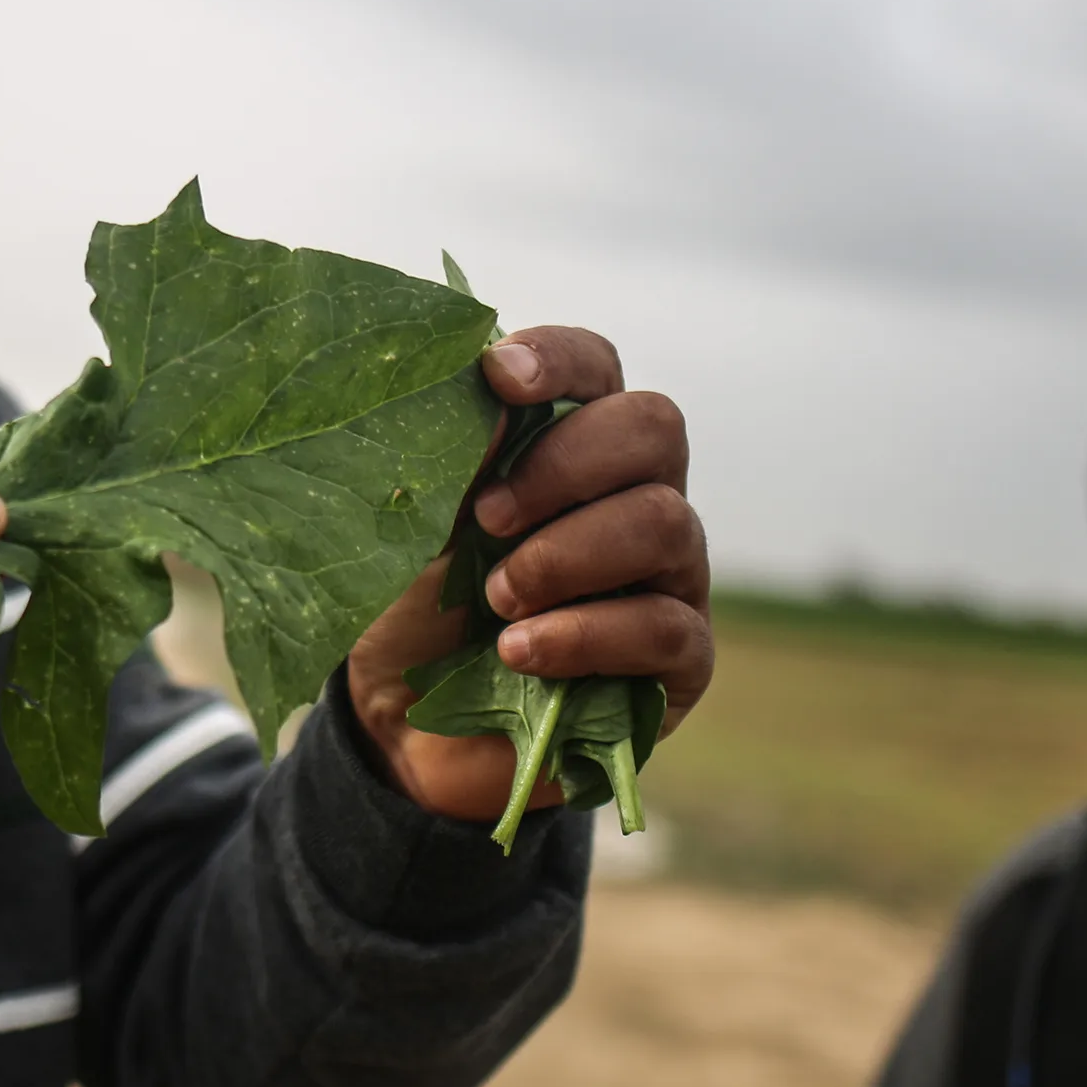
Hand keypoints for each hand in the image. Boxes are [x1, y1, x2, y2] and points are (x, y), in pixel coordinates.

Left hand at [346, 326, 709, 823]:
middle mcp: (633, 494)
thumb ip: (452, 455)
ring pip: (663, 522)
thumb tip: (486, 387)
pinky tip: (521, 654)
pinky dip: (584, 634)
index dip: (559, 359)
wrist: (406, 727)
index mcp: (569, 443)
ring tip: (496, 598)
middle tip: (488, 517)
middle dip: (566, 464)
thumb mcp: (409, 525)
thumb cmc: (412, 605)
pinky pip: (665, 627)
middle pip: (653, 427)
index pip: (597, 366)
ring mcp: (667, 575)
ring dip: (567, 555)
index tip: (500, 377)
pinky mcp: (679, 661)